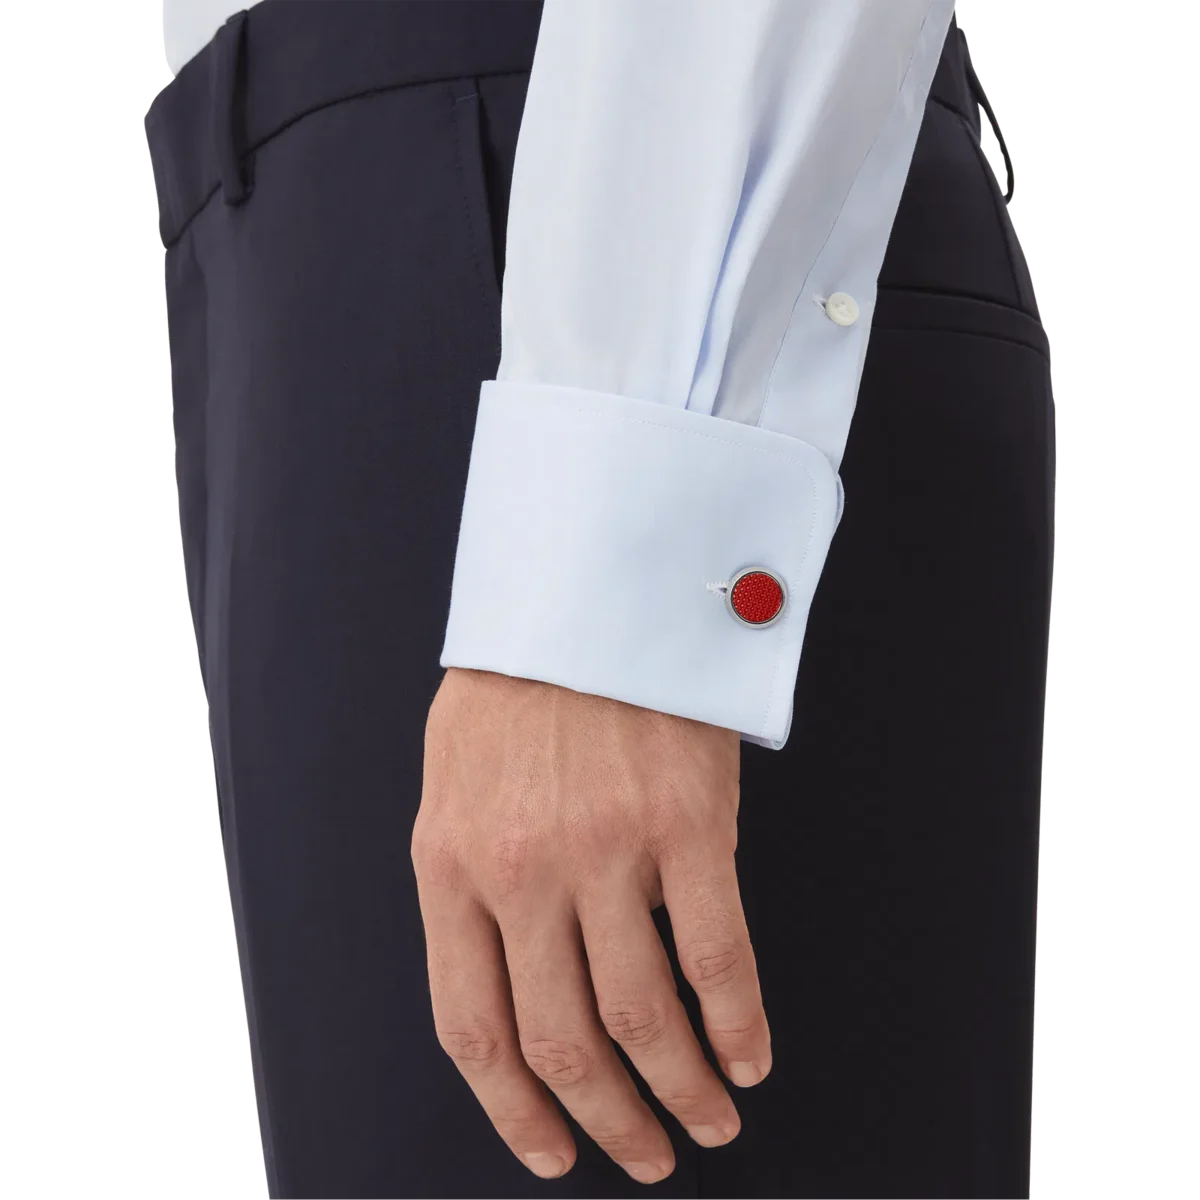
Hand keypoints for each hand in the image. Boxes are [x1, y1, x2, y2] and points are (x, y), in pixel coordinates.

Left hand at [410, 666, 770, 1184]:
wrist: (583, 592)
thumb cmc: (515, 686)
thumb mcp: (452, 783)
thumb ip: (467, 879)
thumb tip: (510, 970)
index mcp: (452, 866)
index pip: (474, 1028)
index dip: (514, 1110)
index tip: (549, 1150)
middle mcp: (522, 874)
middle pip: (564, 1040)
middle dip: (608, 1120)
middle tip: (643, 1152)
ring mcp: (606, 851)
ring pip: (644, 1016)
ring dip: (680, 1090)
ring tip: (706, 1123)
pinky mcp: (685, 824)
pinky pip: (718, 955)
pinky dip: (737, 1024)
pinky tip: (749, 1057)